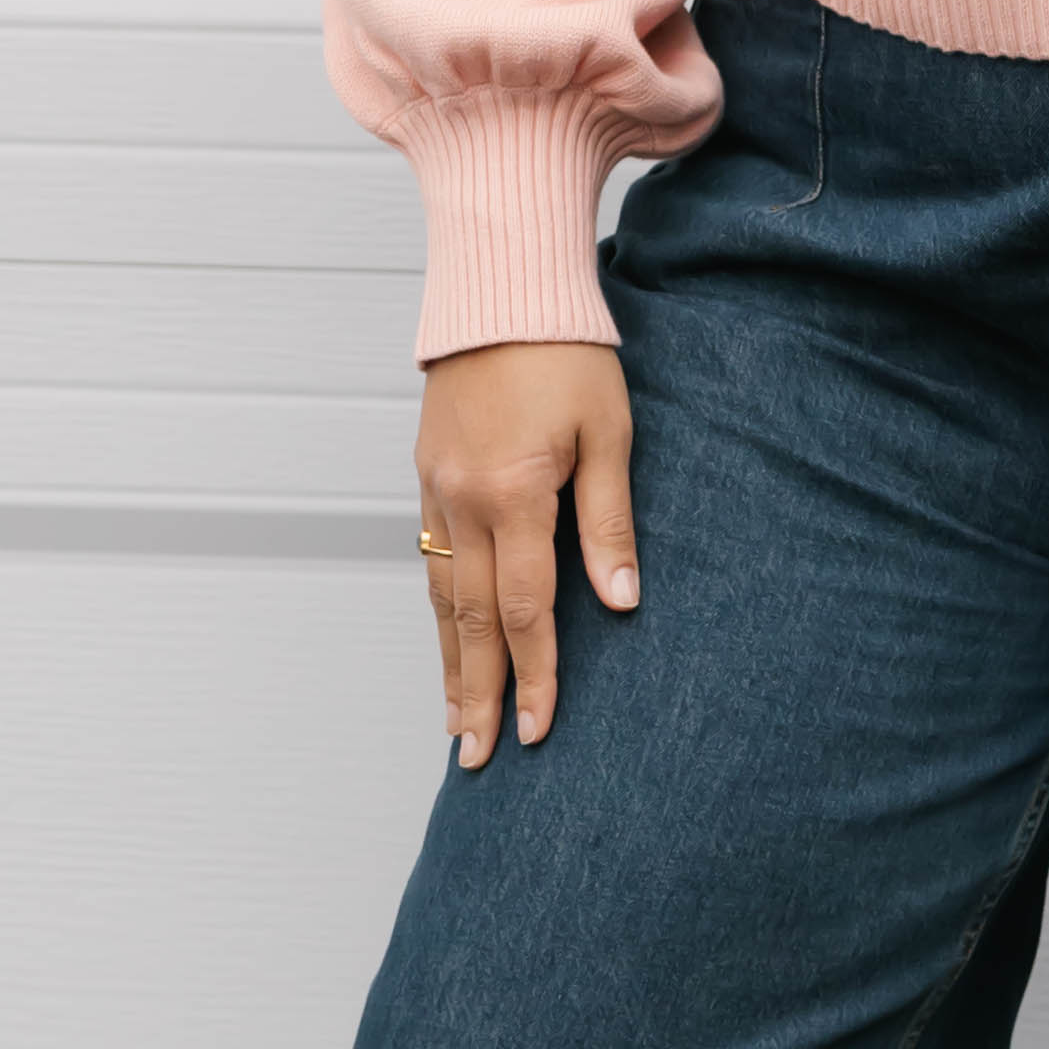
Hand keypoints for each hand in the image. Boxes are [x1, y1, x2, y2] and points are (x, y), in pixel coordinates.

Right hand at [417, 342, 639, 766]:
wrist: (500, 289)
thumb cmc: (567, 355)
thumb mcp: (609, 433)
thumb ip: (610, 523)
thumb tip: (621, 605)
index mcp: (512, 492)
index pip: (524, 608)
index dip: (536, 674)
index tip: (541, 730)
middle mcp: (462, 500)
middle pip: (468, 621)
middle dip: (478, 695)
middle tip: (478, 759)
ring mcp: (436, 489)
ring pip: (438, 597)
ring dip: (449, 664)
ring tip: (456, 722)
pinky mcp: (427, 474)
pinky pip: (428, 560)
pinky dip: (436, 612)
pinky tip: (446, 642)